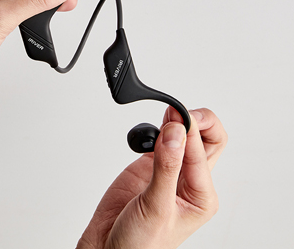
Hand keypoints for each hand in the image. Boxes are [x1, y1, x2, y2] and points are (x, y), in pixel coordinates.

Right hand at [77, 107, 226, 248]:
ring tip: (163, 116)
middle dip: (195, 120)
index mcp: (201, 194)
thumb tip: (176, 132)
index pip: (204, 150)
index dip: (190, 130)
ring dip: (175, 122)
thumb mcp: (157, 207)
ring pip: (184, 136)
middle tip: (176, 112)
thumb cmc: (140, 244)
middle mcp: (189, 180)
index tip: (173, 119)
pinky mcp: (149, 164)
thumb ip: (166, 167)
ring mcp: (169, 170)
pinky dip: (156, 127)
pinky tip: (149, 130)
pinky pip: (159, 139)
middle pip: (206, 139)